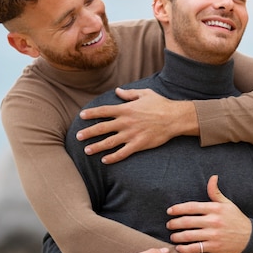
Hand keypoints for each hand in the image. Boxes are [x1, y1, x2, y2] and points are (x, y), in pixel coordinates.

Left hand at [76, 88, 198, 163]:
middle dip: (89, 132)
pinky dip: (113, 157)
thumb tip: (117, 91)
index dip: (91, 113)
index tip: (81, 116)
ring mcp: (131, 134)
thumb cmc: (161, 104)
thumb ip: (129, 94)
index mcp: (126, 109)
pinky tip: (105, 161)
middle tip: (78, 137)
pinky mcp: (139, 145)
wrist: (175, 118)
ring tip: (87, 151)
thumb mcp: (145, 93)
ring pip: (110, 142)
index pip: (104, 111)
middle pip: (102, 128)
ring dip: (97, 147)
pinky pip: (123, 153)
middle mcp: (126, 122)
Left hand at [166, 175, 251, 252]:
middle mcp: (213, 221)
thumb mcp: (227, 203)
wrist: (251, 237)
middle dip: (174, 223)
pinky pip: (196, 248)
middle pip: (187, 221)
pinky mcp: (215, 247)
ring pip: (189, 236)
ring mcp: (213, 235)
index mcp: (214, 208)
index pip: (191, 207)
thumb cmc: (236, 218)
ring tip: (173, 237)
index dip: (178, 209)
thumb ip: (216, 192)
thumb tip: (213, 177)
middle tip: (168, 225)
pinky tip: (180, 248)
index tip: (169, 211)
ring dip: (177, 237)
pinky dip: (185, 249)